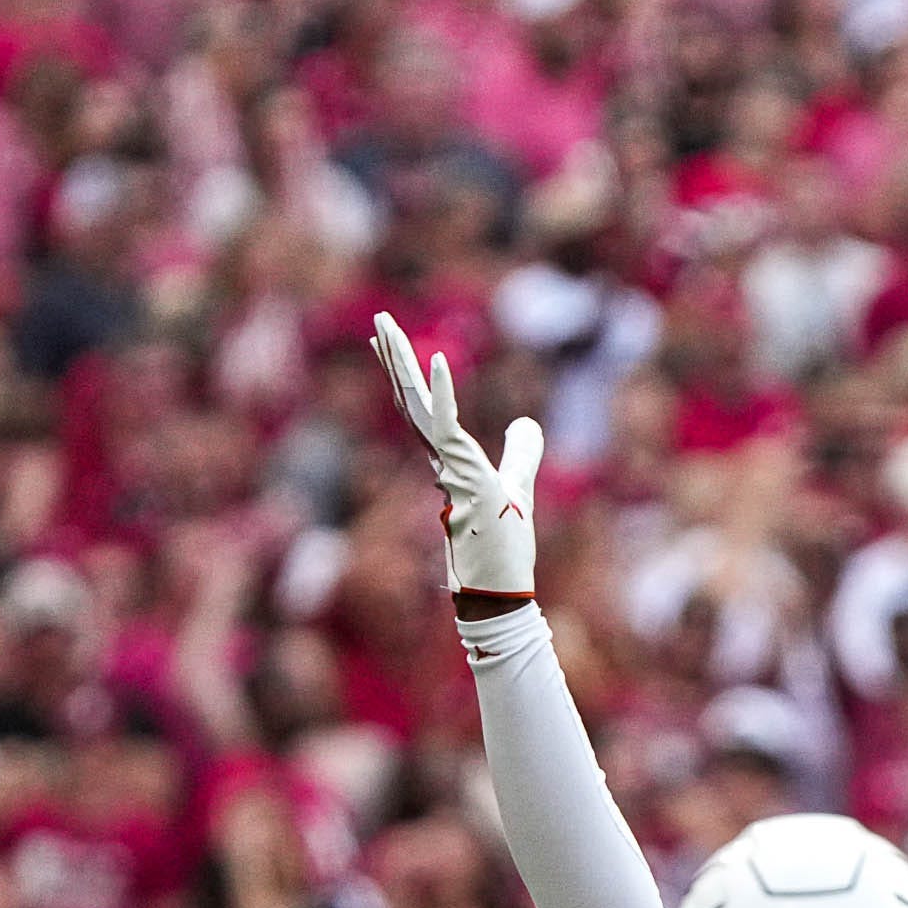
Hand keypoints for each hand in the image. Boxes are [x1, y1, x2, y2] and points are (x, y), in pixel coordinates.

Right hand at [369, 313, 543, 598]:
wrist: (499, 588)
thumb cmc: (503, 548)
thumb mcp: (518, 487)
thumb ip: (522, 453)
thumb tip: (528, 422)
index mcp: (450, 460)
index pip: (422, 409)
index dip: (407, 375)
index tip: (387, 342)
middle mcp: (441, 460)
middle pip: (411, 399)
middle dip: (395, 358)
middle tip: (379, 319)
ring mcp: (448, 466)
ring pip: (417, 406)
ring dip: (403, 364)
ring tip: (386, 326)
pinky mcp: (462, 477)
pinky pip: (447, 428)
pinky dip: (442, 395)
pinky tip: (438, 361)